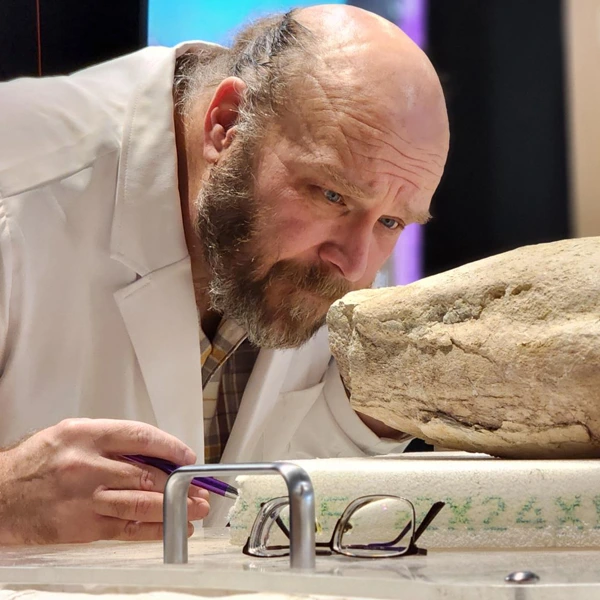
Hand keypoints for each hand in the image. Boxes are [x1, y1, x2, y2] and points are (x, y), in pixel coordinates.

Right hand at [0, 418, 208, 543]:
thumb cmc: (38, 462)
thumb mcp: (72, 435)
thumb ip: (111, 442)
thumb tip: (157, 455)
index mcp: (86, 435)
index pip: (140, 436)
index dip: (170, 447)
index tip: (188, 457)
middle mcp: (86, 465)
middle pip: (146, 473)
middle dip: (179, 483)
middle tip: (200, 489)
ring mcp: (85, 498)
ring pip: (140, 503)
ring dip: (174, 508)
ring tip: (196, 509)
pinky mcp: (82, 527)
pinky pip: (126, 529)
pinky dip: (153, 529)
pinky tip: (173, 528)